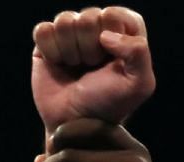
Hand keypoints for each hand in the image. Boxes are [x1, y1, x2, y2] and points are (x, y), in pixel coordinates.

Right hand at [30, 8, 153, 135]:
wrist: (75, 125)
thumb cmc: (109, 105)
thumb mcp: (140, 85)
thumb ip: (139, 52)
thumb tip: (105, 35)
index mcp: (123, 32)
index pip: (115, 14)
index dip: (111, 37)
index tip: (111, 61)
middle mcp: (97, 29)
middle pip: (89, 16)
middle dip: (90, 48)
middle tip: (92, 68)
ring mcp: (70, 35)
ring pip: (65, 20)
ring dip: (71, 51)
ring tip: (76, 68)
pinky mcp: (46, 43)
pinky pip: (43, 30)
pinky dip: (51, 51)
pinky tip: (58, 65)